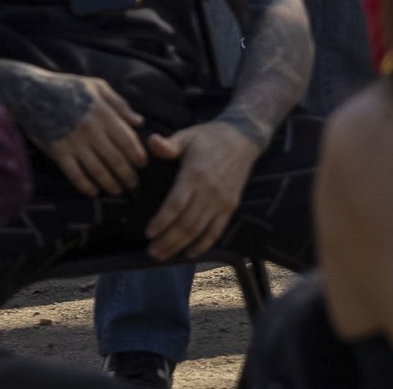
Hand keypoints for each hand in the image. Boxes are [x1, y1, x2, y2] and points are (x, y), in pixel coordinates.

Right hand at [40, 73, 148, 196]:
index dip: (137, 155)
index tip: (143, 165)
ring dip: (110, 183)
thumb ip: (120, 104)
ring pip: (97, 169)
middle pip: (115, 158)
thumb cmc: (69, 87)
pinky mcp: (57, 152)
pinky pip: (74, 174)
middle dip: (127, 174)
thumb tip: (139, 122)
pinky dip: (85, 186)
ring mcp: (74, 143)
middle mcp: (92, 131)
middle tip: (134, 185)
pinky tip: (94, 192)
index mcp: (104, 114)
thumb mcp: (99, 87)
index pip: (127, 140)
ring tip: (118, 191)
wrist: (32, 93)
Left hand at [143, 120, 258, 261]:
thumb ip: (169, 144)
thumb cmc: (211, 137)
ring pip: (199, 229)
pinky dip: (203, 245)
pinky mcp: (231, 205)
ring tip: (162, 256)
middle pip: (186, 222)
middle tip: (151, 252)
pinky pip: (217, 230)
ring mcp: (221, 200)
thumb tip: (150, 141)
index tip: (148, 233)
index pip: (176, 204)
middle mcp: (209, 191)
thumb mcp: (188, 136)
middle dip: (167, 240)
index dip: (162, 221)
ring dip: (180, 245)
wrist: (244, 138)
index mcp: (195, 174)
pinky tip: (190, 254)